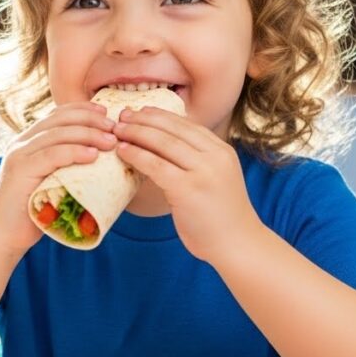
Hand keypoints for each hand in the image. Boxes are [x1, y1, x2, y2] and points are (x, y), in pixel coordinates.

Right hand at [0, 102, 116, 256]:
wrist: (5, 236)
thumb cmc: (33, 212)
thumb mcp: (52, 181)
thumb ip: (66, 167)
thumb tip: (101, 160)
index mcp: (28, 141)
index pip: (57, 115)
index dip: (83, 110)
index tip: (107, 114)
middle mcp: (21, 143)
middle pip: (60, 119)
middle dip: (90, 120)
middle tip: (115, 128)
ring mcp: (19, 156)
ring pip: (58, 134)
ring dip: (88, 134)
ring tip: (111, 142)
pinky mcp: (20, 171)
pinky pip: (52, 155)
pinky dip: (74, 152)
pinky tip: (93, 155)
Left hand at [113, 107, 260, 262]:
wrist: (238, 245)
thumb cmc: (222, 218)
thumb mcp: (216, 180)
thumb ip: (196, 163)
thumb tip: (162, 152)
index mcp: (222, 151)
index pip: (187, 124)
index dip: (160, 116)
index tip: (140, 111)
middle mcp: (215, 156)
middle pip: (173, 129)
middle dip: (144, 119)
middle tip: (121, 115)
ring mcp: (203, 172)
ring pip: (163, 143)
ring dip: (136, 133)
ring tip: (117, 130)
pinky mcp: (188, 189)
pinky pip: (155, 165)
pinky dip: (136, 155)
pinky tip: (123, 151)